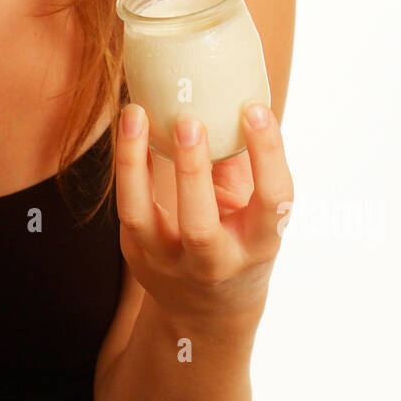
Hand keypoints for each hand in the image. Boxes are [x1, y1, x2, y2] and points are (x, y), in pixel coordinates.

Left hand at [115, 104, 293, 320]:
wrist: (207, 311)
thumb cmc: (239, 238)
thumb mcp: (255, 211)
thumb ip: (246, 163)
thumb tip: (235, 89)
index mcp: (260, 244)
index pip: (274, 201)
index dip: (268, 154)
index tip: (255, 110)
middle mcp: (216, 261)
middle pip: (200, 225)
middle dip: (192, 171)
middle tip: (189, 119)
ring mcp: (170, 262)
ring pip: (142, 216)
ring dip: (135, 162)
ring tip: (136, 113)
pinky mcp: (139, 254)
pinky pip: (126, 206)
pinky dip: (126, 166)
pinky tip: (130, 129)